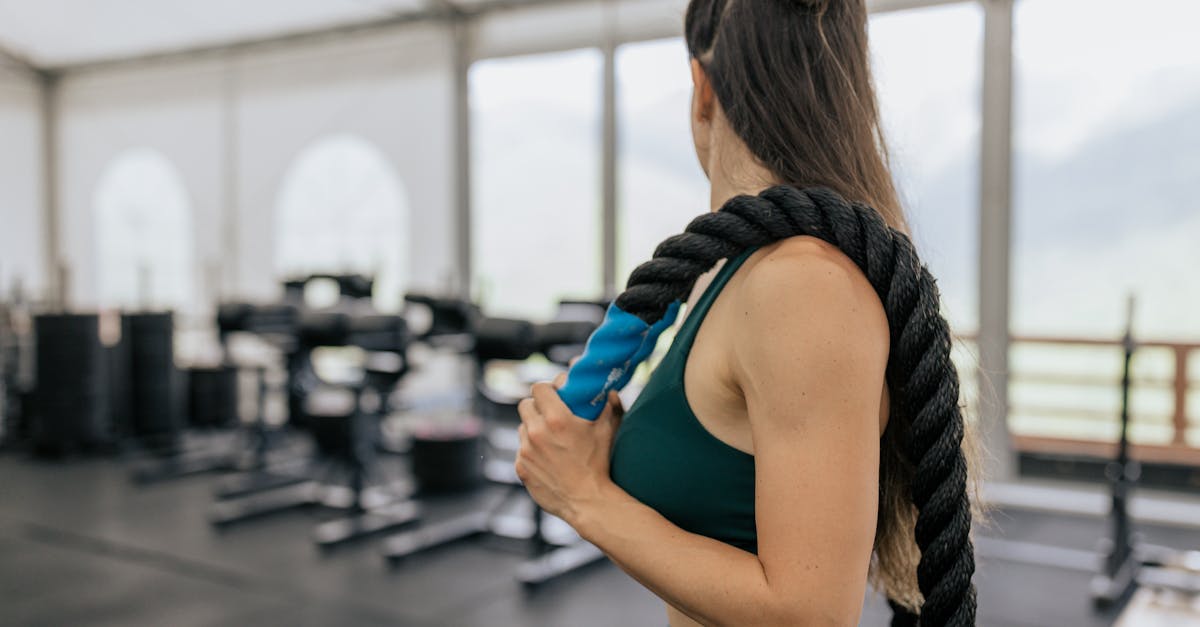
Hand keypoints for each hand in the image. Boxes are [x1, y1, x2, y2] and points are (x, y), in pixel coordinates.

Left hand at [515, 378, 624, 523]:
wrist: (587, 501)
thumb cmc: (599, 464)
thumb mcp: (608, 431)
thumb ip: (610, 406)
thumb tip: (610, 391)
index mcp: (556, 419)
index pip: (538, 388)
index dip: (547, 389)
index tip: (555, 395)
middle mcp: (536, 432)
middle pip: (526, 405)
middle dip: (538, 406)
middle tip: (551, 414)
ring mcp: (526, 451)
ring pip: (522, 428)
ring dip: (533, 428)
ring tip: (551, 439)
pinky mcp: (521, 468)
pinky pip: (522, 450)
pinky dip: (531, 450)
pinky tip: (548, 458)